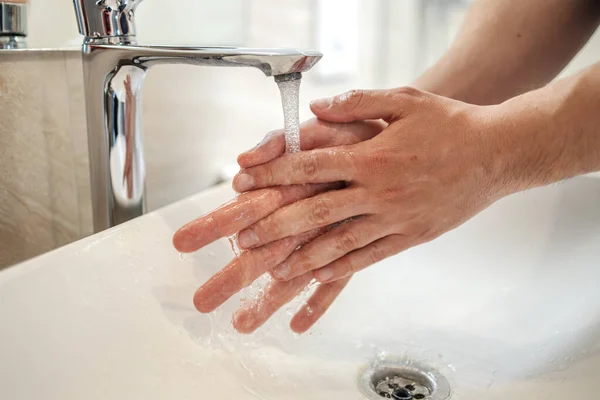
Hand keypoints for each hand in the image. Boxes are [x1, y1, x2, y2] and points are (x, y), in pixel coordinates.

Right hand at [172, 118, 384, 332]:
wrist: (394, 152)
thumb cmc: (351, 139)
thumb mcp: (315, 132)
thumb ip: (280, 143)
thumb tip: (243, 163)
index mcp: (282, 193)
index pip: (241, 212)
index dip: (212, 226)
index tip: (182, 242)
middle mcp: (295, 222)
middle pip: (257, 254)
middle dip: (228, 277)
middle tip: (200, 301)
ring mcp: (320, 241)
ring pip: (289, 277)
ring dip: (266, 300)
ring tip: (241, 324)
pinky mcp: (348, 252)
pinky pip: (333, 283)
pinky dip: (318, 303)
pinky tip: (299, 326)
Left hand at [231, 87, 503, 284]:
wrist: (496, 154)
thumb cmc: (450, 124)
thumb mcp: (404, 100)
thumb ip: (357, 103)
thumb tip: (316, 108)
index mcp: (372, 156)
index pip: (310, 165)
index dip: (272, 174)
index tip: (244, 182)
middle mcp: (379, 192)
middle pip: (317, 211)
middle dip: (276, 226)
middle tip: (245, 240)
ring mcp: (395, 218)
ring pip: (340, 243)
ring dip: (303, 257)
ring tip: (274, 270)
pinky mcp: (411, 236)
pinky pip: (370, 257)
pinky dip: (342, 267)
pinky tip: (319, 274)